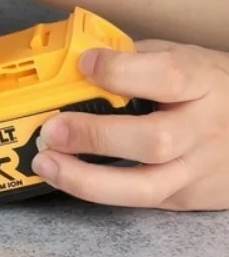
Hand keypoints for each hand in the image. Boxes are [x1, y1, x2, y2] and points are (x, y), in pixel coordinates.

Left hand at [32, 41, 228, 209]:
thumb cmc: (210, 86)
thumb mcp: (182, 57)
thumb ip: (135, 57)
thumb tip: (79, 58)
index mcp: (203, 82)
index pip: (166, 77)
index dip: (120, 71)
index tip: (84, 64)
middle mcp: (204, 130)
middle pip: (153, 140)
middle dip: (94, 136)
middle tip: (51, 130)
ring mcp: (199, 170)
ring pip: (146, 186)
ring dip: (87, 179)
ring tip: (47, 164)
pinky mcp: (188, 198)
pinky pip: (141, 200)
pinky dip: (100, 190)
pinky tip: (69, 176)